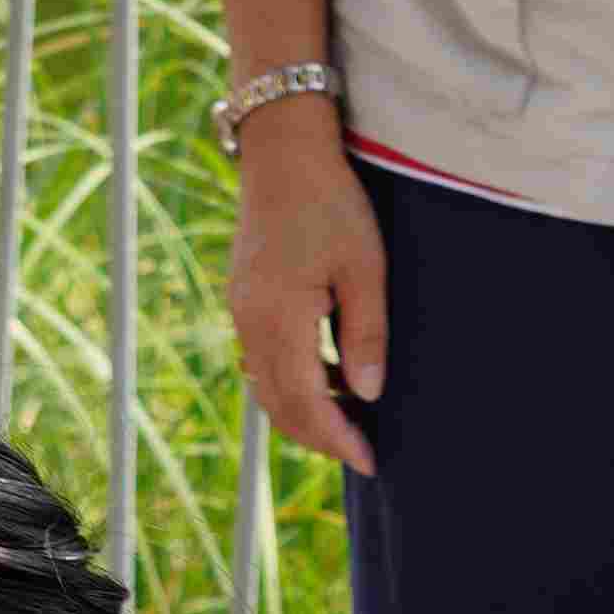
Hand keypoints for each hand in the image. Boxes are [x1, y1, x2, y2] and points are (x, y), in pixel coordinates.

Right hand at [227, 115, 387, 477]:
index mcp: (280, 318)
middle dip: (320, 437)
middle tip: (364, 452)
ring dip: (305, 413)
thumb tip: (368, 395)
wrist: (283, 153)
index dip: (338, 438)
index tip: (370, 461)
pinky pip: (264, 361)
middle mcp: (251, 322)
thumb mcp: (365, 266)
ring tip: (352, 422)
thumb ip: (366, 334)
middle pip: (279, 406)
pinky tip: (330, 379)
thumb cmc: (331, 203)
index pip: (306, 402)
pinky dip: (293, 384)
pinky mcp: (245, 301)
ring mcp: (242, 312)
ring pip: (267, 388)